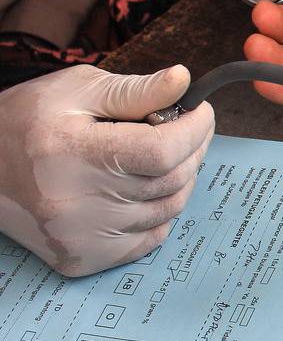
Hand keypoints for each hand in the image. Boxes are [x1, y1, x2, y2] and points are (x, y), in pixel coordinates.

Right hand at [0, 65, 214, 276]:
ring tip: (163, 156)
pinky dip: (159, 212)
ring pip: (168, 210)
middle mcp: (75, 202)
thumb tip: (183, 82)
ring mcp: (79, 236)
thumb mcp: (75, 90)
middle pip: (171, 180)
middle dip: (192, 149)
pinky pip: (149, 239)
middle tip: (186, 128)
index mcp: (73, 152)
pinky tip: (143, 188)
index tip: (200, 111)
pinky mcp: (82, 259)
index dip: (194, 129)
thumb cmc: (25, 122)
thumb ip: (135, 91)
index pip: (162, 150)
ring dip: (179, 179)